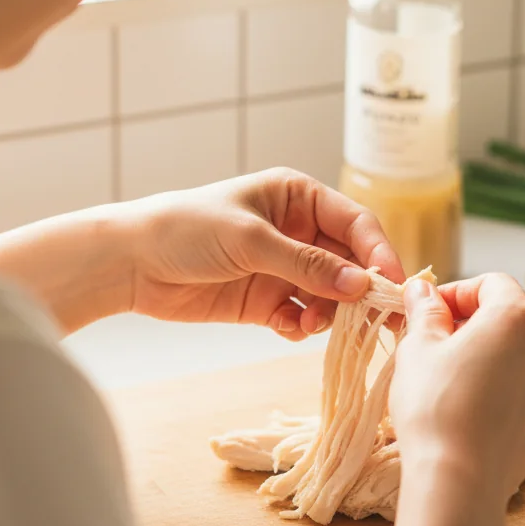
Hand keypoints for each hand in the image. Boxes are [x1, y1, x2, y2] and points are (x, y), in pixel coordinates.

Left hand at [125, 168, 403, 338]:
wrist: (132, 262)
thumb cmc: (187, 229)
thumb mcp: (250, 240)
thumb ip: (306, 265)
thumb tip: (361, 285)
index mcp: (297, 197)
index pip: (355, 222)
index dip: (378, 252)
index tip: (392, 286)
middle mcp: (297, 231)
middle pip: (350, 262)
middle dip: (362, 291)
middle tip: (380, 323)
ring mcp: (282, 267)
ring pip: (330, 295)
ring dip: (330, 313)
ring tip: (311, 324)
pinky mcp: (265, 300)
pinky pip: (302, 316)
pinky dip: (302, 326)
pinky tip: (288, 327)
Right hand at [390, 273, 524, 509]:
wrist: (458, 483)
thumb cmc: (435, 405)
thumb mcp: (418, 344)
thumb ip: (424, 309)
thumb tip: (422, 290)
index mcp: (518, 318)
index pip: (491, 283)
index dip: (456, 290)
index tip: (428, 309)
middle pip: (507, 316)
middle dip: (469, 320)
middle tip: (430, 338)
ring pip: (515, 352)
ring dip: (484, 351)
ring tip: (445, 372)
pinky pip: (521, 386)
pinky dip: (496, 383)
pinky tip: (464, 404)